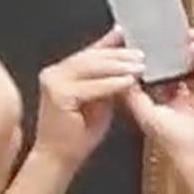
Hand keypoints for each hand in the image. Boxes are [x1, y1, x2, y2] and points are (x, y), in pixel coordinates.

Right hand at [33, 28, 143, 168]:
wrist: (60, 157)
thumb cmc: (79, 132)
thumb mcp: (99, 98)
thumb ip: (108, 78)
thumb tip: (125, 60)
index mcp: (60, 71)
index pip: (90, 53)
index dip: (111, 44)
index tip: (130, 36)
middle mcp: (53, 73)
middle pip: (91, 57)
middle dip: (119, 55)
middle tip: (141, 54)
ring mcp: (53, 82)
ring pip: (92, 68)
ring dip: (119, 66)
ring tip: (140, 66)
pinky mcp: (58, 95)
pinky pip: (92, 86)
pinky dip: (112, 83)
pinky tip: (129, 82)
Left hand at [124, 18, 193, 170]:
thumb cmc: (175, 143)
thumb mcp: (146, 115)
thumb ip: (134, 95)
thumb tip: (122, 75)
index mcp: (170, 95)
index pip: (166, 66)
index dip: (162, 50)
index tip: (157, 35)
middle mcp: (188, 91)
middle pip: (188, 60)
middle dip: (185, 43)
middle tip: (181, 25)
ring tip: (192, 32)